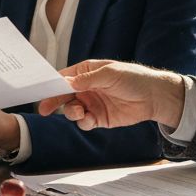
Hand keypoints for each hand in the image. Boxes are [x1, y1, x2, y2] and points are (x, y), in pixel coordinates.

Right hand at [37, 59, 186, 129]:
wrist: (154, 97)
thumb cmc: (133, 78)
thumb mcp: (109, 74)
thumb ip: (86, 80)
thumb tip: (65, 82)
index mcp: (86, 72)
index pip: (63, 78)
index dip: (51, 84)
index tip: (41, 91)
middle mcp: (86, 88)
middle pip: (63, 96)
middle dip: (53, 102)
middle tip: (44, 109)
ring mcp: (91, 104)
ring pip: (71, 110)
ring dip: (70, 112)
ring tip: (78, 112)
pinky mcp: (99, 118)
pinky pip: (84, 122)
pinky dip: (83, 122)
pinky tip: (88, 119)